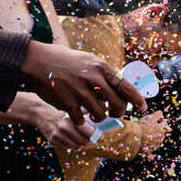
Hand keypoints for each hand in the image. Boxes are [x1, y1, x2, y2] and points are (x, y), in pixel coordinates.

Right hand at [20, 41, 145, 124]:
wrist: (37, 62)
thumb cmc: (65, 60)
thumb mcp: (89, 60)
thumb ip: (103, 74)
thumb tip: (119, 87)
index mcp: (102, 68)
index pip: (126, 87)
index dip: (137, 100)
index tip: (143, 108)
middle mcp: (94, 80)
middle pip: (118, 104)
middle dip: (119, 112)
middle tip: (115, 114)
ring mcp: (81, 93)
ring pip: (101, 114)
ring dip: (99, 117)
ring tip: (95, 113)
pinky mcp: (68, 104)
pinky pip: (81, 119)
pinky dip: (81, 120)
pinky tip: (78, 114)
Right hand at [30, 102, 94, 151]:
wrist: (39, 112)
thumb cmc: (57, 109)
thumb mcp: (71, 108)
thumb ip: (84, 113)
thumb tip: (99, 116)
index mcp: (70, 120)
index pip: (88, 133)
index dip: (96, 136)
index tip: (101, 136)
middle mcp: (63, 129)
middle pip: (83, 142)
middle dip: (90, 141)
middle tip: (94, 138)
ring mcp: (57, 137)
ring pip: (76, 146)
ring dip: (81, 144)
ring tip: (84, 138)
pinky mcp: (52, 141)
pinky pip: (67, 147)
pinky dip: (72, 145)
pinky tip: (73, 138)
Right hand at [136, 111, 169, 160]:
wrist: (134, 137)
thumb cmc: (142, 126)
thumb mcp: (150, 118)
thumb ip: (156, 115)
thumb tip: (161, 112)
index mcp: (162, 131)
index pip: (163, 126)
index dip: (159, 123)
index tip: (157, 122)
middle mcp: (160, 140)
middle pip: (160, 136)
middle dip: (156, 133)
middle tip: (150, 130)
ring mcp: (154, 147)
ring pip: (155, 144)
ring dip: (153, 142)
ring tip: (146, 138)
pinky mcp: (148, 152)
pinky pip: (149, 155)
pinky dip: (149, 156)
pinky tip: (150, 157)